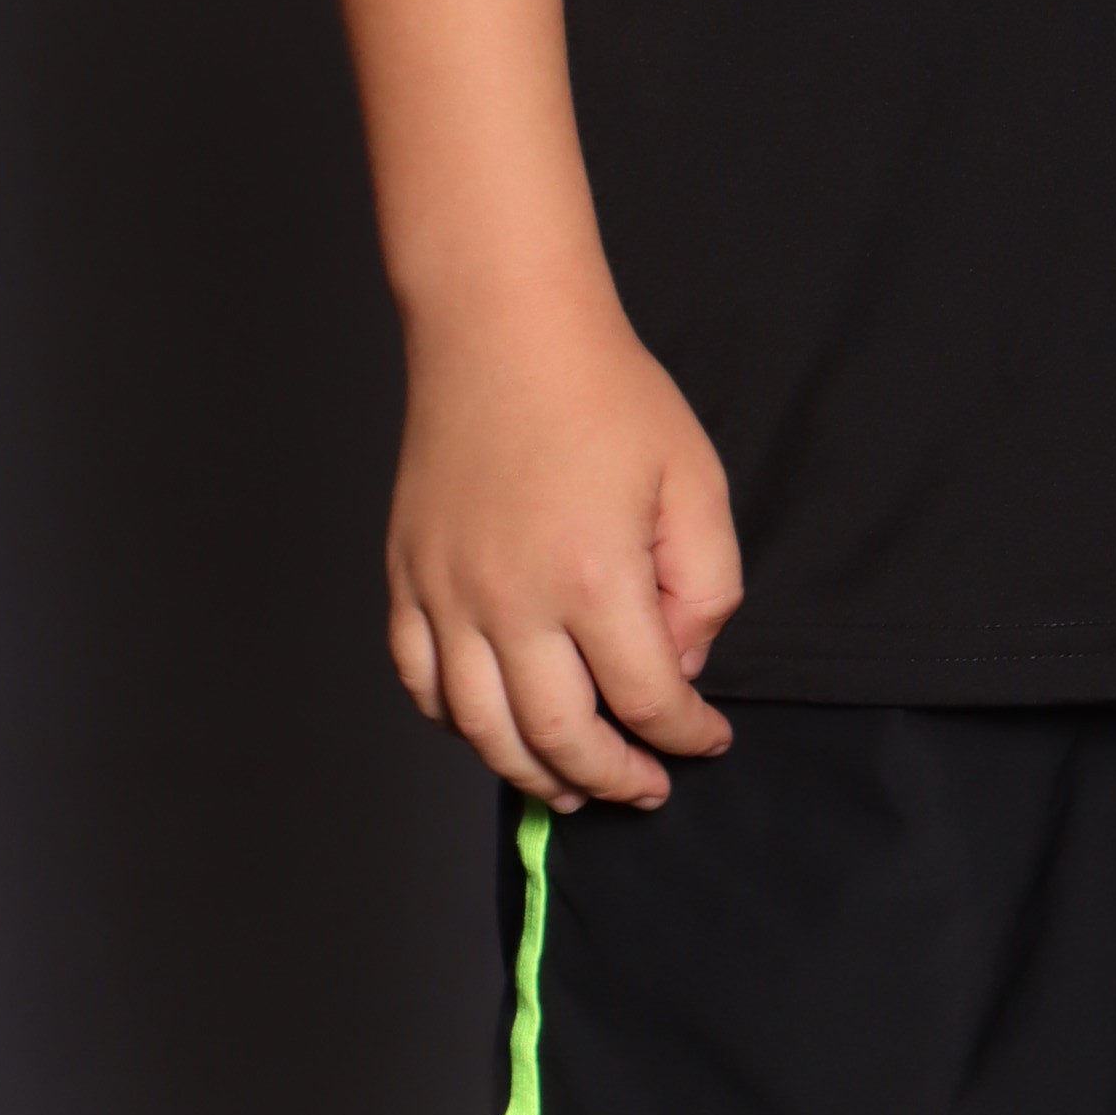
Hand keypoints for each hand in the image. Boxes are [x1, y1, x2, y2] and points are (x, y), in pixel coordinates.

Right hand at [386, 287, 742, 808]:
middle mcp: (511, 599)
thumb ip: (706, 582)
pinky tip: (494, 727)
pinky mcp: (407, 576)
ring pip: (483, 730)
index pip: (646, 699)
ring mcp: (448, 592)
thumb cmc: (606, 393)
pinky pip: (419, 682)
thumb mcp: (694, 475)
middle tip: (645, 786)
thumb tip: (681, 660)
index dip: (686, 734)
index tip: (708, 740)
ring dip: (534, 774)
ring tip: (573, 788)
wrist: (504, 326)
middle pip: (560, 737)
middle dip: (613, 778)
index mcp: (592, 574)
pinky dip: (457, 724)